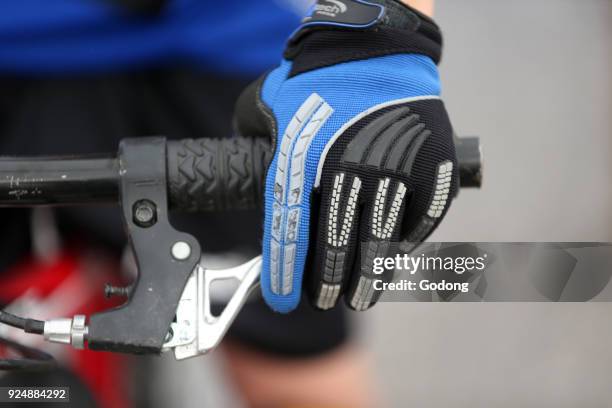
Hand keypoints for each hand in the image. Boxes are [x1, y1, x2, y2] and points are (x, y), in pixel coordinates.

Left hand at [234, 0, 457, 312]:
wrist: (378, 44)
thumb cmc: (318, 77)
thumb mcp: (269, 105)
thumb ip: (255, 144)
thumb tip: (249, 177)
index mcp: (302, 157)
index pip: (289, 231)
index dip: (284, 272)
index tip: (283, 299)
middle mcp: (349, 170)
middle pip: (337, 246)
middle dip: (328, 283)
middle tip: (325, 300)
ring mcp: (396, 170)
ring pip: (381, 243)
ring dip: (369, 279)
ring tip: (360, 298)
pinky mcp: (432, 168)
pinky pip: (419, 221)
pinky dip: (403, 246)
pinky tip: (391, 259)